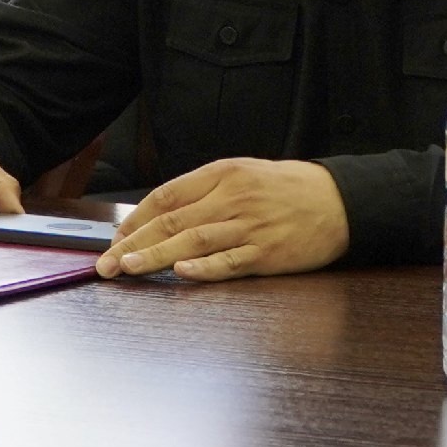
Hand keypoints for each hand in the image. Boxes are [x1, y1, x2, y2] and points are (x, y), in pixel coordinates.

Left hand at [95, 157, 349, 282]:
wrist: (339, 201)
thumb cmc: (288, 189)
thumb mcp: (245, 174)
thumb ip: (206, 192)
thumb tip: (160, 215)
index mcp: (224, 173)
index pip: (167, 195)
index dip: (137, 218)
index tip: (116, 238)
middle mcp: (233, 197)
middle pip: (173, 220)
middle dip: (134, 243)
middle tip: (107, 264)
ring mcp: (250, 226)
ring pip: (193, 241)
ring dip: (156, 256)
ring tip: (128, 268)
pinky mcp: (267, 253)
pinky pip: (229, 262)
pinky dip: (204, 268)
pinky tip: (181, 272)